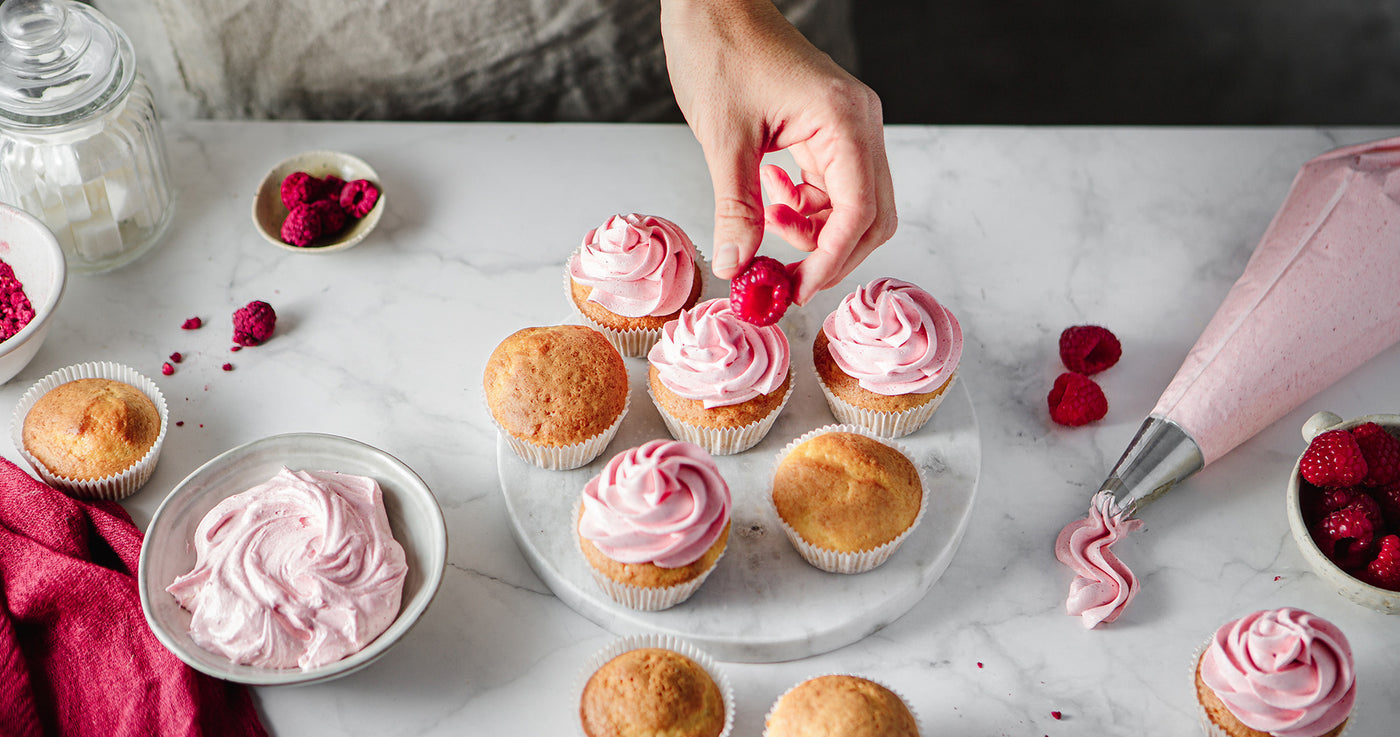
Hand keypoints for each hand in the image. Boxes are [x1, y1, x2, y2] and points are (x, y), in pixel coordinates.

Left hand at [660, 0, 895, 304]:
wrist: (713, 5)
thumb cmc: (720, 51)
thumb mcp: (723, 140)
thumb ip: (735, 208)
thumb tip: (736, 265)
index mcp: (843, 121)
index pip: (858, 210)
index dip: (831, 260)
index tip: (795, 289)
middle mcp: (858, 124)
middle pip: (871, 216)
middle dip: (831, 254)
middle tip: (785, 280)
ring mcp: (849, 127)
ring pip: (854, 206)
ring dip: (816, 232)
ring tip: (767, 224)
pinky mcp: (831, 131)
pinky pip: (834, 187)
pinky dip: (807, 208)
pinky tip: (772, 199)